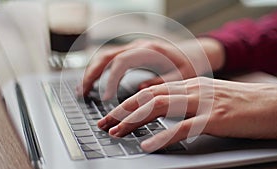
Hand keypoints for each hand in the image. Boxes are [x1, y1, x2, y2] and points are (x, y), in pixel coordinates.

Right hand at [77, 38, 224, 98]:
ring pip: (105, 57)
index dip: (111, 79)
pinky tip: (93, 83)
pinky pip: (110, 60)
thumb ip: (162, 82)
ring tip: (82, 90)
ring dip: (92, 72)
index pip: (122, 62)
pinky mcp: (131, 54)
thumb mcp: (182, 76)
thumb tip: (140, 90)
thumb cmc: (190, 65)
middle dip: (92, 74)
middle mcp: (138, 47)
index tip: (106, 98)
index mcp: (150, 51)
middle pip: (107, 56)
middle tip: (82, 93)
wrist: (194, 53)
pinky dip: (99, 71)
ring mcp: (133, 49)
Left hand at [97, 77, 276, 151]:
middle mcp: (193, 90)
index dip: (128, 103)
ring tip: (117, 132)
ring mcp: (203, 103)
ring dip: (135, 121)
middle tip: (105, 123)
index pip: (151, 91)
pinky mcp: (215, 118)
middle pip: (148, 98)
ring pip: (160, 108)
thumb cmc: (243, 103)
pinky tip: (148, 144)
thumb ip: (187, 100)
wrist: (275, 104)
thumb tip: (165, 109)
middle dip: (122, 111)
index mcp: (190, 85)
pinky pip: (183, 127)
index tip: (112, 115)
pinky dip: (163, 136)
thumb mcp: (209, 97)